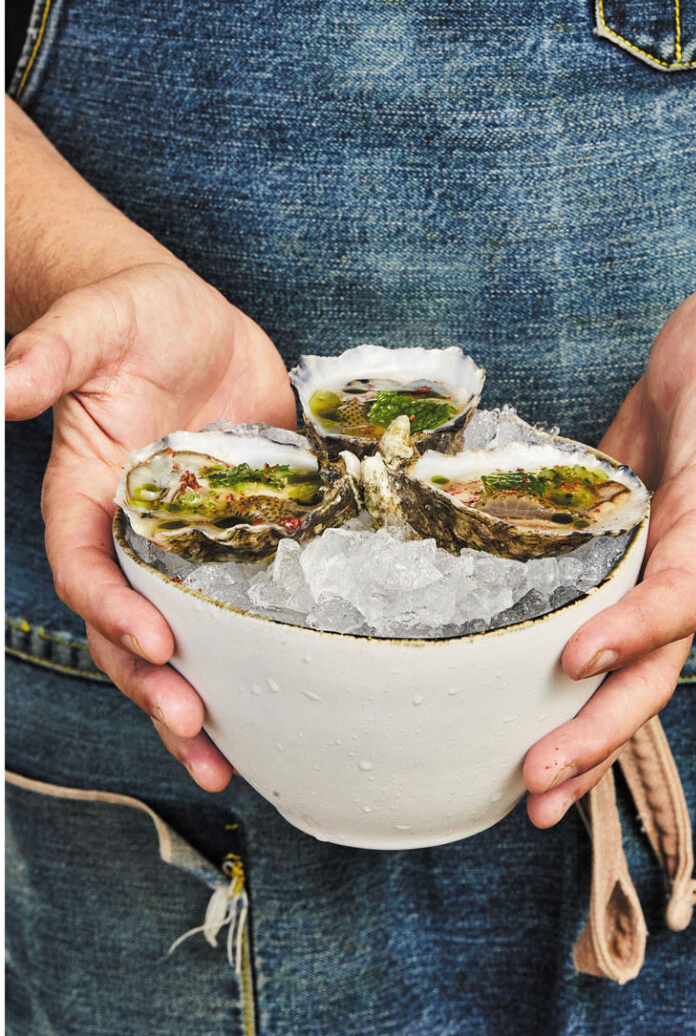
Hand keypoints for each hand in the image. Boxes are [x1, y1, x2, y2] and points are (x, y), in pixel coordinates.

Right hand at [6, 261, 294, 789]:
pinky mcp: (246, 529)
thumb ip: (50, 357)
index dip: (111, 609)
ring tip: (226, 760)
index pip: (87, 567)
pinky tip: (286, 696)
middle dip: (154, 684)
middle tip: (192, 732)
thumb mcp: (94, 326)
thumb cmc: (131, 316)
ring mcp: (192, 538)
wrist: (191, 320)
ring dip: (200, 695)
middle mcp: (136, 531)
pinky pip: (244, 599)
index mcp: (90, 496)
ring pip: (185, 634)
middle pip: (129, 627)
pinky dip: (259, 649)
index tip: (154, 639)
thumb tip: (0, 389)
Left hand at [524, 285, 695, 826]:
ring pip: (616, 668)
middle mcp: (682, 561)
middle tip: (538, 787)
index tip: (577, 660)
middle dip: (598, 731)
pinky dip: (553, 674)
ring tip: (526, 792)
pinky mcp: (607, 555)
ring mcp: (644, 566)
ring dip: (575, 730)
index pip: (682, 592)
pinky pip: (585, 625)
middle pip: (648, 666)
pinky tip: (512, 707)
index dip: (638, 632)